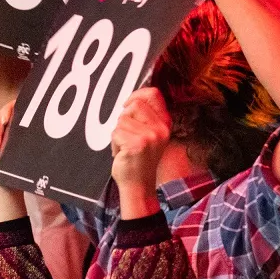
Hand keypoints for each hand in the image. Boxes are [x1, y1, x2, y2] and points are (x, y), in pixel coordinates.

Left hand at [109, 88, 170, 216]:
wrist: (139, 185)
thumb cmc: (140, 160)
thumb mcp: (150, 135)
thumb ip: (145, 117)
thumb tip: (131, 99)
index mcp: (165, 123)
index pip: (154, 94)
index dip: (137, 94)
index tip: (127, 104)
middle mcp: (161, 128)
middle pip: (134, 104)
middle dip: (124, 117)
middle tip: (127, 134)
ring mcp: (150, 136)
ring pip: (122, 120)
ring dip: (118, 133)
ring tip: (126, 147)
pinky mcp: (137, 144)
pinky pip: (116, 132)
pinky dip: (114, 143)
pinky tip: (123, 153)